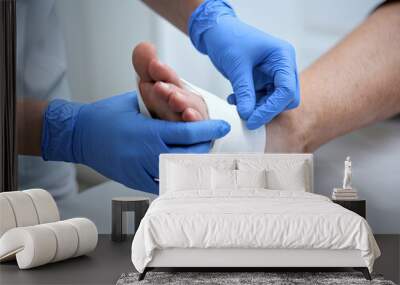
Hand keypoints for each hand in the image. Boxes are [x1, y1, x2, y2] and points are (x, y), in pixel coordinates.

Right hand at [41, 92, 229, 193]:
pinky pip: (164, 185)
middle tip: (214, 141)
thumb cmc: (106, 115)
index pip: (188, 134)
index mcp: (147, 132)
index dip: (209, 130)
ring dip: (194, 165)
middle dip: (206, 149)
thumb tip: (187, 107)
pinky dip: (177, 178)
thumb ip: (162, 107)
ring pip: (179, 174)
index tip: (223, 126)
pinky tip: (186, 170)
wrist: (79, 135)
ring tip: (206, 156)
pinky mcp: (136, 182)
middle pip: (189, 157)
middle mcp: (146, 155)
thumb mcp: (136, 102)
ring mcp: (140, 172)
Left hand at [189, 0, 299, 129]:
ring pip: (274, 102)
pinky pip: (261, 100)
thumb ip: (244, 92)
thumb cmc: (228, 39)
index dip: (271, 109)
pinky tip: (234, 99)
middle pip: (286, 99)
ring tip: (236, 103)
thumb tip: (248, 116)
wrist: (216, 32)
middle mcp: (282, 66)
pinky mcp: (262, 81)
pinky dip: (249, 104)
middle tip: (246, 116)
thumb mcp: (236, 67)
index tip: (252, 120)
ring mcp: (273, 74)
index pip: (287, 90)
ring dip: (256, 108)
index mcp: (282, 57)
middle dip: (266, 110)